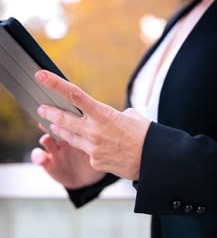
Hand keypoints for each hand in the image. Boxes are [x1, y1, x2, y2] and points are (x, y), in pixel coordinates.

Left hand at [35, 70, 150, 179]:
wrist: (153, 160)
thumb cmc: (145, 134)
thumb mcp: (130, 116)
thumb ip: (111, 115)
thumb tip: (105, 119)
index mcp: (103, 114)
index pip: (74, 95)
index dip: (55, 84)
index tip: (41, 76)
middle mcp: (94, 130)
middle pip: (62, 119)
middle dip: (49, 112)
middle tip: (41, 108)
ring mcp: (92, 148)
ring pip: (69, 137)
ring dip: (61, 130)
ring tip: (55, 125)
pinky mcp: (94, 161)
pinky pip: (85, 152)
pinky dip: (87, 147)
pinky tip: (96, 146)